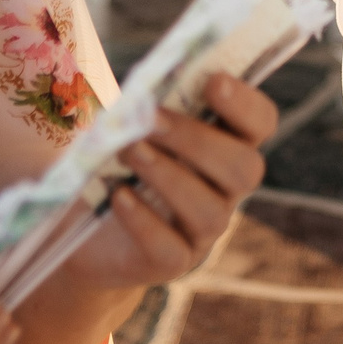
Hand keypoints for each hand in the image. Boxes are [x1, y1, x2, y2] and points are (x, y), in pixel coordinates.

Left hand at [62, 74, 276, 290]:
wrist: (82, 226)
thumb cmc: (111, 158)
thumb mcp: (126, 123)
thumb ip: (142, 101)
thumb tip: (138, 85)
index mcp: (224, 142)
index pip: (260, 122)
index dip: (245, 103)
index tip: (213, 81)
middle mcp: (224, 189)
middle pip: (245, 169)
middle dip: (198, 139)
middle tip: (150, 119)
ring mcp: (203, 230)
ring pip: (211, 211)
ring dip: (168, 175)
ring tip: (126, 151)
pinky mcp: (172, 262)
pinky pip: (170, 248)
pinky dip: (143, 220)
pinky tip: (118, 195)